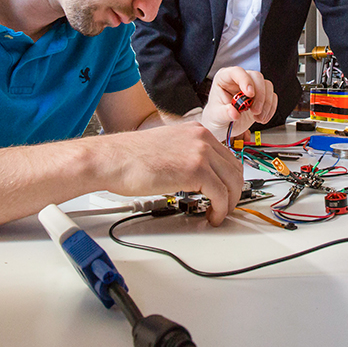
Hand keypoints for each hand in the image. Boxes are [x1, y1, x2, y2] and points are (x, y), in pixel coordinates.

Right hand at [92, 124, 243, 224]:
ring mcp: (200, 152)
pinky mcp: (196, 170)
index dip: (229, 178)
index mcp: (196, 130)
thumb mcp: (168, 147)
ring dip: (229, 202)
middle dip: (234, 191)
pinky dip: (221, 209)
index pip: (227, 156)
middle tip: (226, 206)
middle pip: (235, 168)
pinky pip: (221, 194)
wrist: (112, 159)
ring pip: (232, 182)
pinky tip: (212, 216)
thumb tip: (198, 176)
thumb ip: (187, 155)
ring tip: (219, 214)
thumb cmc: (130, 158)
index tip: (227, 191)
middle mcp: (202, 138)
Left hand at [200, 67, 276, 141]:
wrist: (223, 126)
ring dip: (266, 103)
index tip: (250, 94)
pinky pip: (272, 97)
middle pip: (256, 77)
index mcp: (224, 78)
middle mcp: (239, 79)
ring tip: (258, 118)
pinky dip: (270, 109)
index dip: (245, 80)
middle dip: (259, 95)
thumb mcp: (216, 117)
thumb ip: (225, 113)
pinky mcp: (261, 95)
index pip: (237, 72)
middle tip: (255, 111)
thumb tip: (234, 112)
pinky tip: (262, 118)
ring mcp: (252, 86)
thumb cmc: (216, 117)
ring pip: (267, 86)